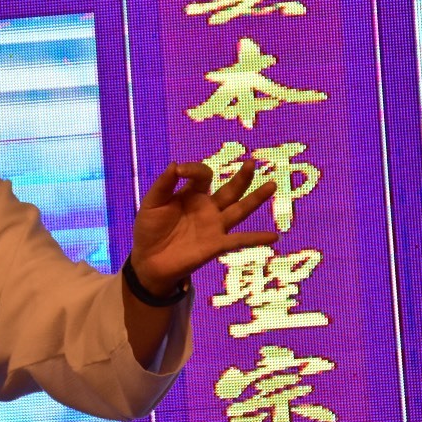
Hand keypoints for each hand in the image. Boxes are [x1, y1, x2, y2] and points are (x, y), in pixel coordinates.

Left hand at [129, 161, 278, 295]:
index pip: (203, 175)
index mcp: (192, 194)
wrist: (147, 259)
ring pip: (240, 209)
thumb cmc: (149, 229)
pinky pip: (240, 240)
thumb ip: (164, 184)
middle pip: (230, 189)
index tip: (179, 171)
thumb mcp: (152, 203)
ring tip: (272, 184)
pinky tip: (274, 237)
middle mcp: (207, 208)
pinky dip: (256, 239)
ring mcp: (214, 226)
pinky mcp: (216, 244)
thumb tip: (175, 164)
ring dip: (256, 198)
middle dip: (242, 177)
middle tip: (252, 162)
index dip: (193, 169)